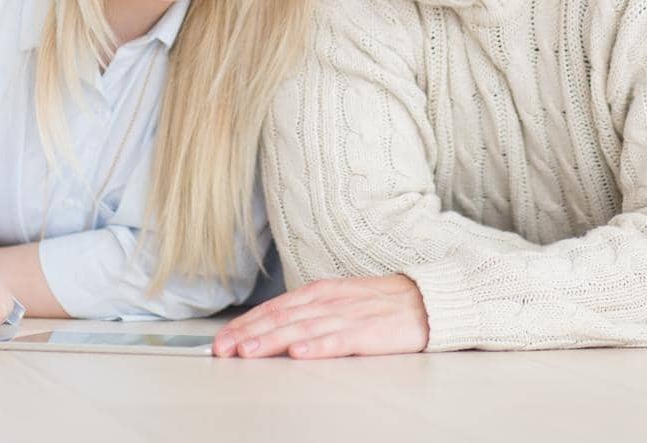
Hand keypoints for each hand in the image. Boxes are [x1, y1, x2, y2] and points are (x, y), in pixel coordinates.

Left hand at [212, 275, 428, 358]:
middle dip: (248, 334)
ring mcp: (347, 316)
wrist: (425, 300)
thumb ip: (308, 313)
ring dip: (272, 341)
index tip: (221, 339)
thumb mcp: (338, 300)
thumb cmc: (380, 304)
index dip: (245, 324)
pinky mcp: (368, 332)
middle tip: (222, 349)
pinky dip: (317, 347)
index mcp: (319, 293)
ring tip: (248, 352)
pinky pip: (339, 341)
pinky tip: (299, 354)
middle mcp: (328, 302)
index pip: (273, 308)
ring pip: (302, 329)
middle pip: (280, 318)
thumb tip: (273, 330)